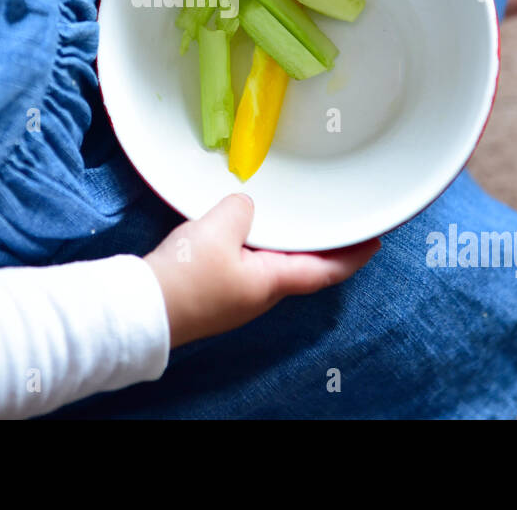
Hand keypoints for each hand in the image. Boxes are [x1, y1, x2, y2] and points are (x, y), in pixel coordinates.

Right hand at [143, 193, 380, 347]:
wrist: (141, 309)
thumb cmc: (187, 275)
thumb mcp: (218, 228)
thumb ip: (241, 209)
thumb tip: (244, 206)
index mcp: (272, 282)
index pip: (326, 270)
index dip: (353, 255)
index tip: (375, 240)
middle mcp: (260, 295)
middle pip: (303, 268)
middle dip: (322, 246)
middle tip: (338, 222)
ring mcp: (237, 297)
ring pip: (273, 266)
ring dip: (289, 246)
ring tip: (297, 220)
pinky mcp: (215, 293)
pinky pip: (247, 265)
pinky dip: (259, 247)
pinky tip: (247, 230)